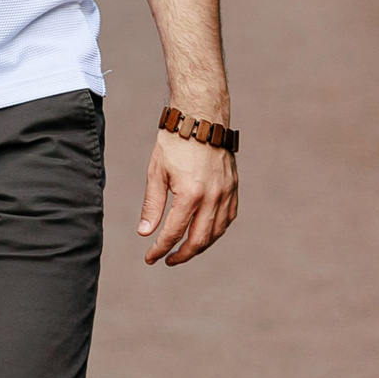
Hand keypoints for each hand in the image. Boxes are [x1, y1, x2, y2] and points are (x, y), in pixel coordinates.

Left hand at [139, 123, 236, 265]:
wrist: (201, 117)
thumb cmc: (174, 142)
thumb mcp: (156, 173)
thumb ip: (152, 205)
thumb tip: (145, 233)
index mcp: (190, 194)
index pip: (174, 233)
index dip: (160, 249)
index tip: (150, 258)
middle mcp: (212, 197)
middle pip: (199, 240)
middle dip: (182, 255)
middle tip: (167, 260)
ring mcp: (226, 193)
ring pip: (216, 233)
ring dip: (200, 246)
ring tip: (184, 250)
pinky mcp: (233, 187)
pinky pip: (228, 218)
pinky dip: (216, 231)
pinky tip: (204, 233)